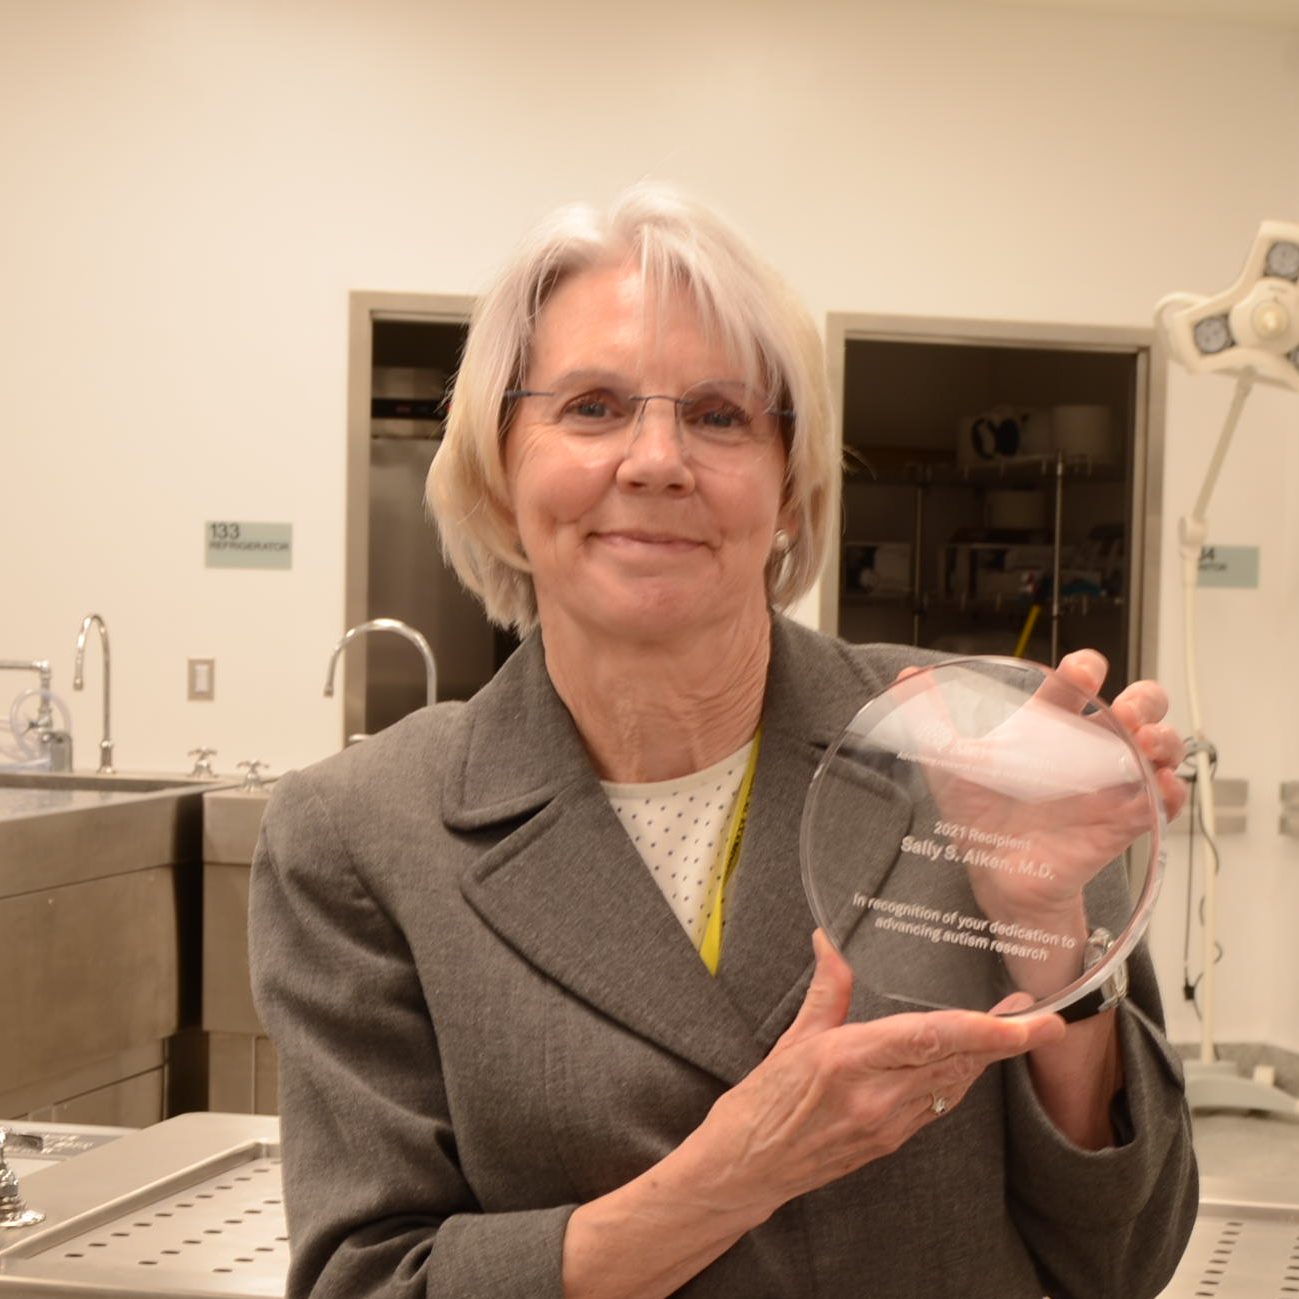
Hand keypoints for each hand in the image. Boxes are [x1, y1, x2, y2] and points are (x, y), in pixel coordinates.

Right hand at [696, 931, 1064, 1218]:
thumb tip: (830, 941)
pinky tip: (975, 1060)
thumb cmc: (763, 1103)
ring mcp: (887, 1124)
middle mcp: (876, 1096)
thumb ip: (827, 989)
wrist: (747, 1169)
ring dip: (990, 1057)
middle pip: (958, 1064)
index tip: (1024, 1018)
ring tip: (1020, 1027)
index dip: (984, 1029)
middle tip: (1048, 1018)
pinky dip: (962, 1078)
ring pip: (954, 1085)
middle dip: (1008, 1040)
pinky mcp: (890, 1140)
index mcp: (848, 1061)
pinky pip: (938, 1104)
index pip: (930, 1039)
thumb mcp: (793, 1039)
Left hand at [896, 650, 1184, 928]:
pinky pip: (1161, 804)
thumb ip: (930, 721)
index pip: (1080, 683)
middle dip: (1145, 700)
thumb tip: (904, 680)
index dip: (1086, 669)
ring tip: (1146, 746)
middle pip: (1140, 706)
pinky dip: (1170, 794)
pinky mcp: (1121, 823)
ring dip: (1165, 740)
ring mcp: (1111, 784)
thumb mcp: (949, 763)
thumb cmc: (979, 811)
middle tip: (1127, 710)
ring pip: (1161, 748)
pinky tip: (1161, 790)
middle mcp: (1088, 748)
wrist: (992, 872)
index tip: (1080, 671)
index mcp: (1051, 725)